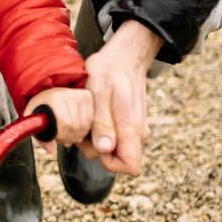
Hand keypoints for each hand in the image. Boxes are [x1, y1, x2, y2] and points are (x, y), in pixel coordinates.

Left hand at [25, 87, 93, 155]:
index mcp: (54, 98)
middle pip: (76, 126)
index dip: (61, 135)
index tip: (56, 137)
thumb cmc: (40, 109)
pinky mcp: (88, 96)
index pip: (65, 123)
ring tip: (68, 132)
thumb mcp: (35, 122)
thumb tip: (51, 150)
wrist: (46, 94)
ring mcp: (80, 94)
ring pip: (85, 125)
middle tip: (62, 137)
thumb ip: (41, 137)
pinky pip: (91, 121)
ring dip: (77, 134)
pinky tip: (76, 127)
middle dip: (68, 137)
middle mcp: (69, 94)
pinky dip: (84, 128)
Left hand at [78, 20, 163, 175]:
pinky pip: (113, 135)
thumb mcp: (99, 93)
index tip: (94, 143)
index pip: (131, 167)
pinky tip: (94, 111)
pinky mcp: (129, 123)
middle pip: (114, 158)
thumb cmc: (110, 70)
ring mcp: (135, 128)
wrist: (125, 55)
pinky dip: (99, 128)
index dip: (109, 163)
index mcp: (132, 129)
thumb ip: (102, 123)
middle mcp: (138, 133)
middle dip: (94, 146)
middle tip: (84, 120)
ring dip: (95, 136)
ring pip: (111, 147)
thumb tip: (105, 149)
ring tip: (89, 112)